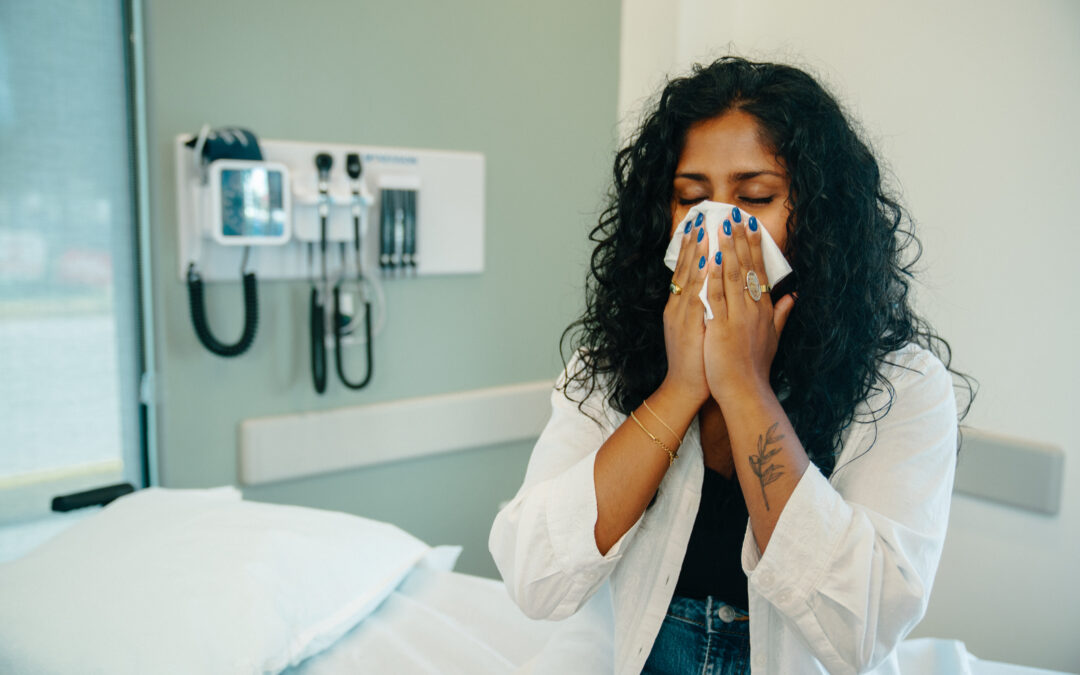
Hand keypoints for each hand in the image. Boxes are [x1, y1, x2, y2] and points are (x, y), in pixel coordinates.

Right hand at [660, 217, 711, 407]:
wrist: (686, 387)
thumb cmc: (698, 361)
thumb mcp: (702, 330)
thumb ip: (709, 310)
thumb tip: (718, 294)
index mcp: (683, 306)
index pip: (689, 271)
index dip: (695, 249)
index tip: (702, 227)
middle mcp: (678, 306)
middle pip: (686, 268)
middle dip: (694, 243)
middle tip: (701, 218)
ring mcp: (681, 314)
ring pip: (689, 277)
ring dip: (696, 253)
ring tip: (703, 230)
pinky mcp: (687, 325)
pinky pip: (695, 296)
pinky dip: (701, 277)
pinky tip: (708, 261)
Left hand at [702, 214, 795, 407]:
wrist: (745, 391)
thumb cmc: (755, 368)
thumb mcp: (774, 338)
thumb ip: (782, 315)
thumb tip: (793, 296)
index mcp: (764, 310)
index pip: (759, 271)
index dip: (755, 248)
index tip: (750, 226)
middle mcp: (753, 309)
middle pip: (747, 268)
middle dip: (741, 239)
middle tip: (735, 215)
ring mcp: (738, 317)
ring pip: (732, 276)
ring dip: (727, 250)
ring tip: (722, 227)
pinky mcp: (722, 327)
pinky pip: (717, 296)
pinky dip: (714, 277)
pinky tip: (711, 258)